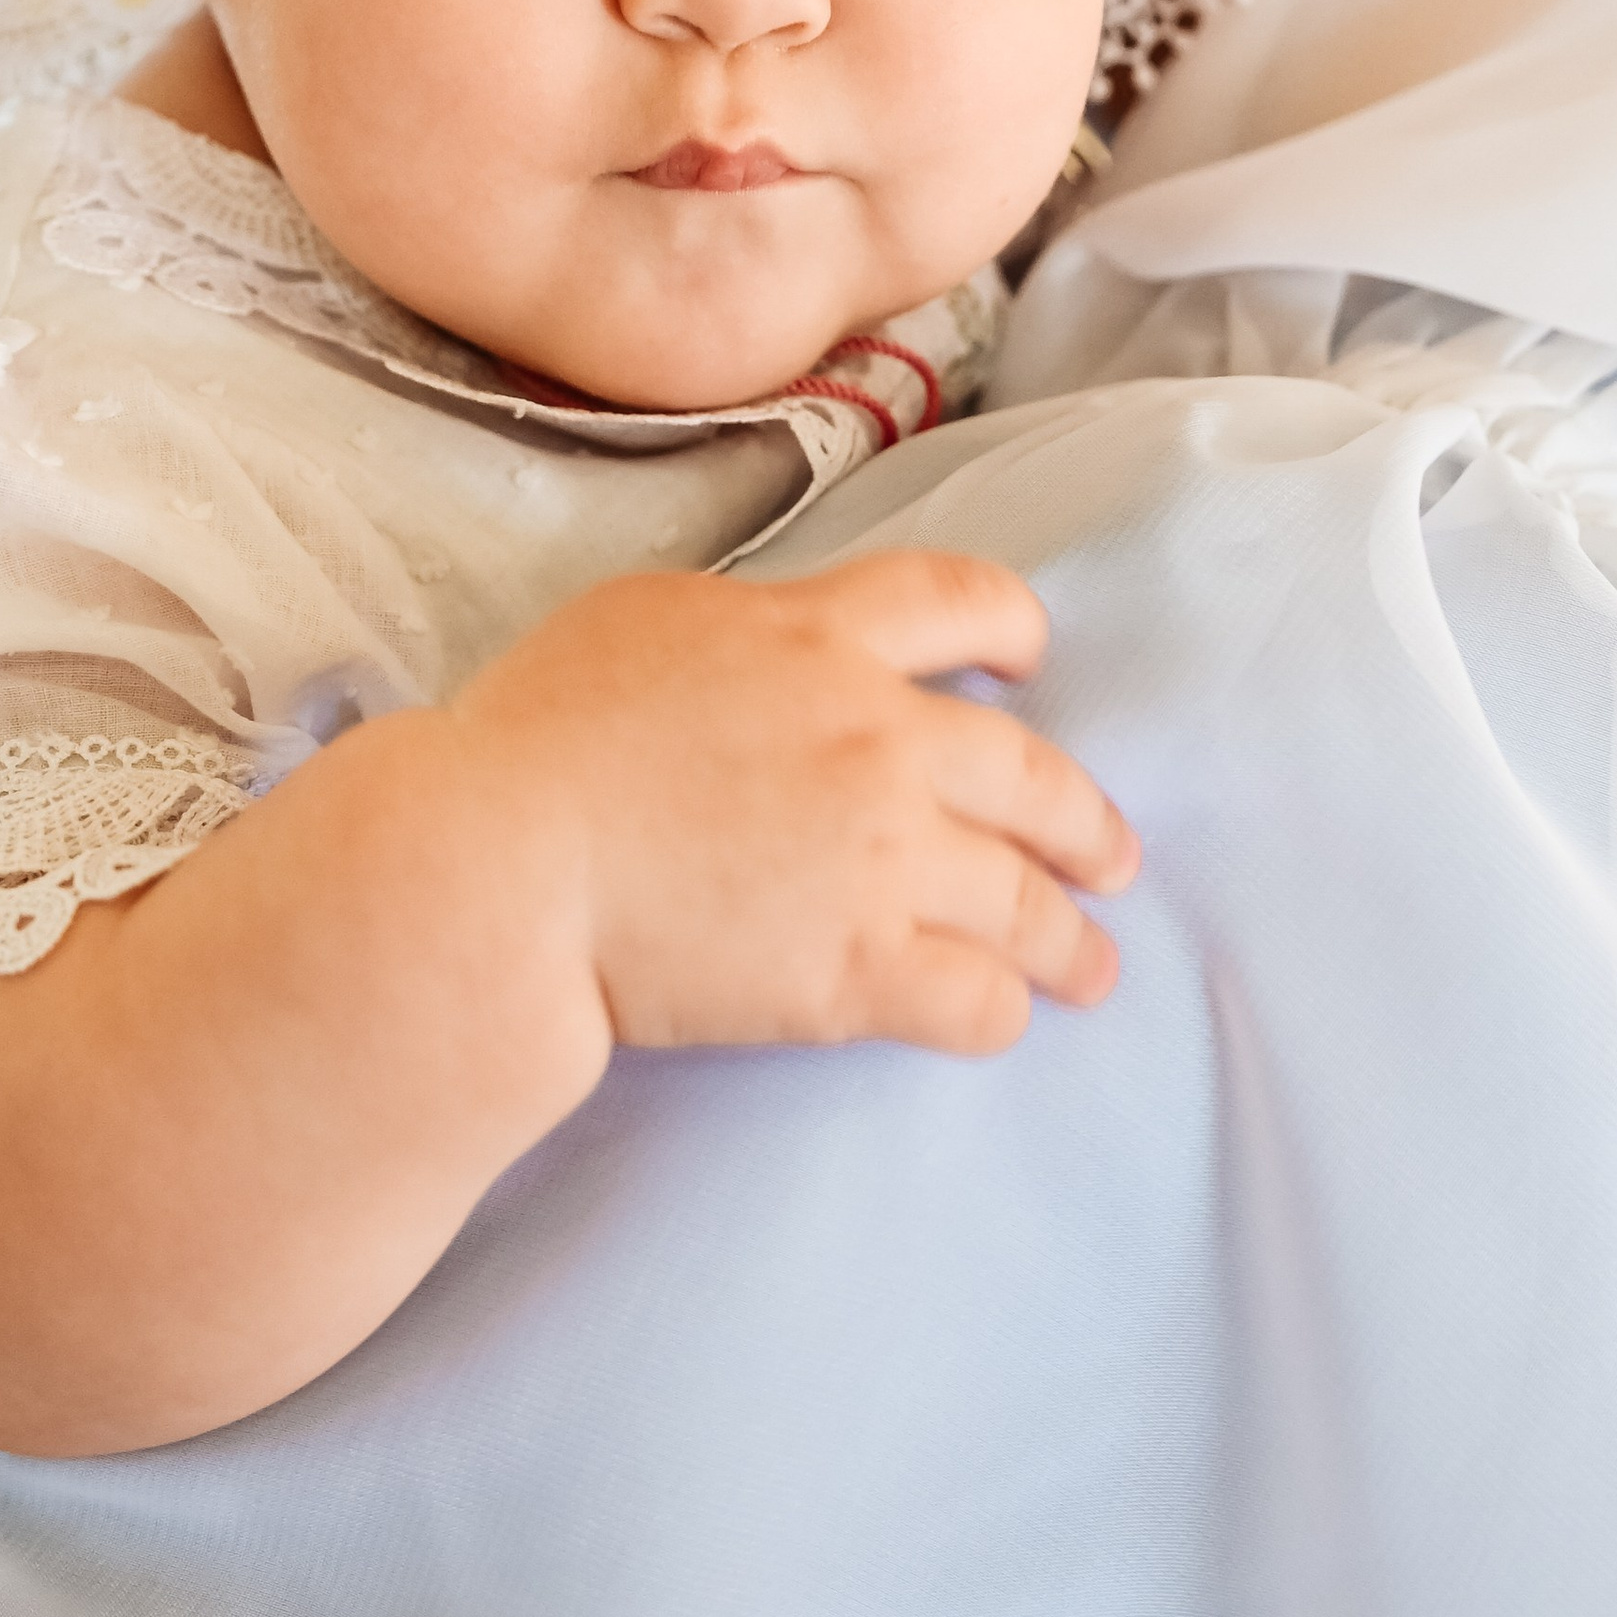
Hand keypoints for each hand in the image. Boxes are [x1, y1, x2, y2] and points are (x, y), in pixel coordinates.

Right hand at [447, 552, 1135, 1061]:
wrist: (505, 864)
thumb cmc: (539, 736)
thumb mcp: (644, 620)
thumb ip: (746, 627)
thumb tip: (785, 644)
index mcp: (819, 637)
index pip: (962, 598)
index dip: (1013, 627)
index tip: (1034, 662)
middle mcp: (875, 739)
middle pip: (1032, 772)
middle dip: (1087, 822)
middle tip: (1112, 857)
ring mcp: (877, 858)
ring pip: (1023, 899)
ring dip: (1070, 939)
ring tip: (1094, 968)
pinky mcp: (857, 971)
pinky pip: (972, 999)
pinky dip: (999, 1011)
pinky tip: (1000, 1018)